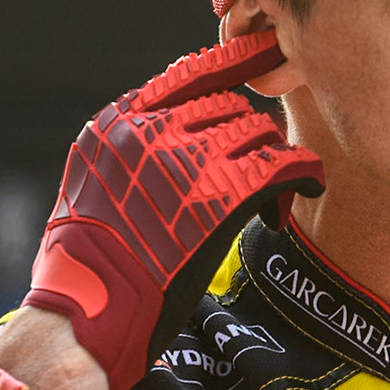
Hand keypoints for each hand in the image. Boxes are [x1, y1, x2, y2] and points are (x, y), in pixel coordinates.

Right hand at [17, 31, 322, 389]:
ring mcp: (184, 161)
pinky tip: (307, 187)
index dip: (226, 74)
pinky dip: (303, 172)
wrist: (82, 320)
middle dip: (248, 134)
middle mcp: (148, 131)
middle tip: (256, 169)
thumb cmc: (84, 269)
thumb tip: (159, 131)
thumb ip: (124, 151)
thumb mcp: (88, 188)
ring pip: (258, 130)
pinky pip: (282, 164)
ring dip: (271, 158)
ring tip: (271, 194)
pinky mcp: (220, 199)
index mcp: (115, 124)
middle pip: (228, 104)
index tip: (254, 70)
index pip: (185, 76)